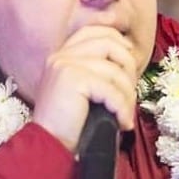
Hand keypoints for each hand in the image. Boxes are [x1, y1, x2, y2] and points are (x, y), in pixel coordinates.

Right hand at [31, 26, 137, 151]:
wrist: (49, 147)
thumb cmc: (69, 125)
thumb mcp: (82, 91)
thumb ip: (96, 71)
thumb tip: (129, 59)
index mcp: (62, 55)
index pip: (95, 31)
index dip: (118, 42)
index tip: (130, 61)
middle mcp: (61, 55)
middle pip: (110, 43)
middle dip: (129, 67)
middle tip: (130, 94)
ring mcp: (65, 65)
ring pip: (115, 70)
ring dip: (128, 95)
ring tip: (125, 115)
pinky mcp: (73, 79)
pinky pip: (111, 89)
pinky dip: (122, 107)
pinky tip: (122, 122)